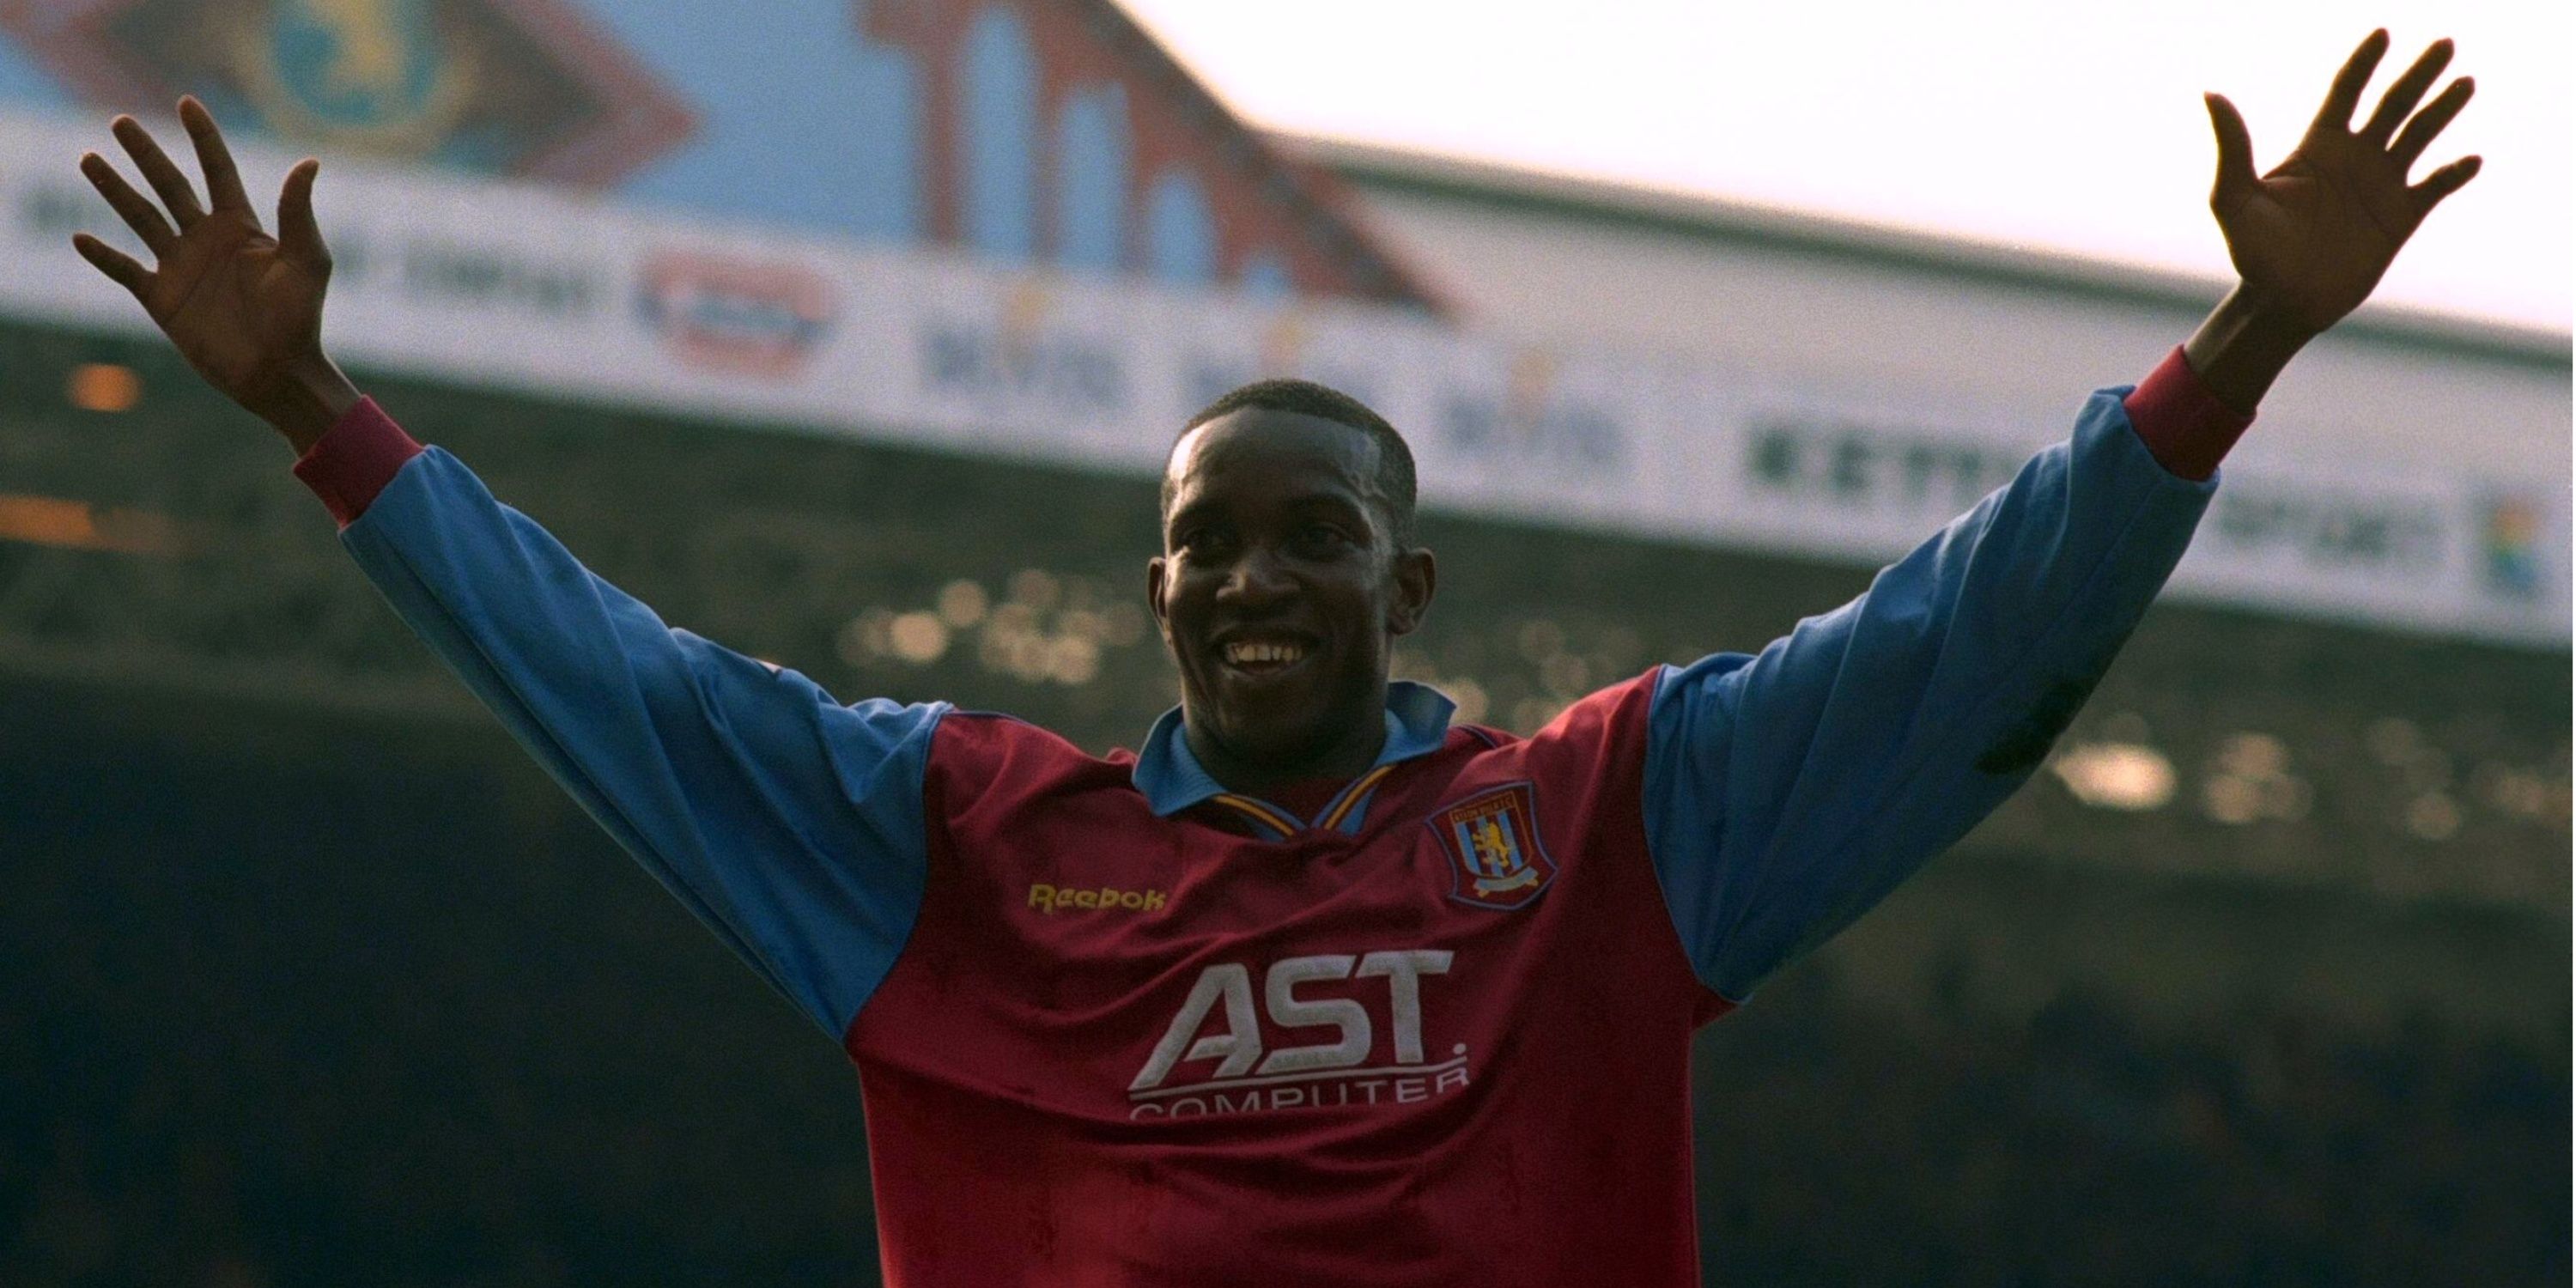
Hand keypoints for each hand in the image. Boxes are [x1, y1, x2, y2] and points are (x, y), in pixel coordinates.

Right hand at [74, 97, 358, 452]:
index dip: (204, 137)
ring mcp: (181, 267)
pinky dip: (103, 256)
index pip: (218, 170)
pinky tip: (80, 237)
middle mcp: (207, 240)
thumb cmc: (300, 318)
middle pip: (170, 185)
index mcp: (242, 227)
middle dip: (146, 154)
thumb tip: (309, 161)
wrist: (278, 372)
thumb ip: (299, 212)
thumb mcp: (307, 261)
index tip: (187, 102)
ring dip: (114, 190)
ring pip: (141, 217)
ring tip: (89, 159)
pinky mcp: (162, 298)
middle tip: (120, 120)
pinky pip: (125, 271)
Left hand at [2203, 30, 2478, 335]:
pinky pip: (2435, 187)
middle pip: (2393, 104)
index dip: (2364, 62)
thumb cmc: (2253, 253)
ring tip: (2466, 82)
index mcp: (2318, 147)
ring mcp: (2380, 185)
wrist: (2283, 303)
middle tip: (2446, 43)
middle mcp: (2354, 158)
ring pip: (2420, 135)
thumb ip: (2232, 146)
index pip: (2346, 91)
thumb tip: (2211, 93)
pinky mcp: (2401, 218)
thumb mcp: (2234, 198)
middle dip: (2419, 74)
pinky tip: (2471, 160)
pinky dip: (2454, 173)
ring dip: (2444, 109)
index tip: (2382, 33)